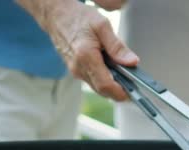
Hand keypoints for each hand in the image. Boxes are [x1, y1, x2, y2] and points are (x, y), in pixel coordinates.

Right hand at [16, 0, 138, 100]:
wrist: (56, 16)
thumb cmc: (77, 18)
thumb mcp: (102, 25)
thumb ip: (117, 46)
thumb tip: (131, 62)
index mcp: (86, 56)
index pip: (105, 85)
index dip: (120, 92)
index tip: (132, 93)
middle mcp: (79, 68)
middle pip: (102, 90)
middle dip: (118, 91)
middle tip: (132, 86)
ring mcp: (75, 71)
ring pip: (97, 87)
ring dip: (111, 85)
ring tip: (122, 74)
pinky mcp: (75, 71)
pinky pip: (92, 80)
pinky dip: (103, 79)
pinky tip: (109, 69)